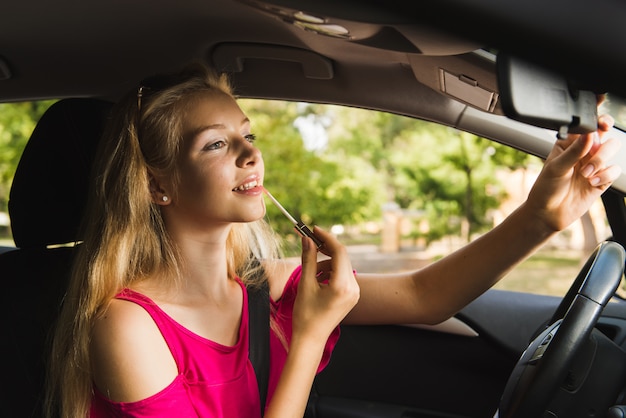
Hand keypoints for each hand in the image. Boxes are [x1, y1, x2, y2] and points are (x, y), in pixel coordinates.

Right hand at [292, 226, 359, 343]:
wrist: (311, 339)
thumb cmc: (306, 315)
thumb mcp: (305, 284)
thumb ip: (308, 259)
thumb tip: (307, 238)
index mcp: (343, 286)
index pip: (339, 252)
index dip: (326, 237)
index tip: (313, 229)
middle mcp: (353, 288)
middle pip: (341, 257)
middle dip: (325, 248)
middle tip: (308, 240)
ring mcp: (355, 292)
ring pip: (341, 265)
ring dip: (326, 262)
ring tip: (310, 273)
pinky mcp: (352, 295)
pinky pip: (342, 275)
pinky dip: (330, 272)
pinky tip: (317, 280)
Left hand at [526, 113, 621, 231]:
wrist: (548, 213)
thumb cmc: (545, 188)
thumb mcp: (556, 167)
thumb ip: (574, 151)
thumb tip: (589, 134)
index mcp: (568, 143)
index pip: (586, 125)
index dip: (598, 120)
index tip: (603, 123)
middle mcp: (583, 151)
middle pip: (605, 134)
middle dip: (601, 144)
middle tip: (592, 152)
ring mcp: (593, 164)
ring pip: (612, 149)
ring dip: (601, 160)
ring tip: (585, 173)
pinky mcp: (602, 179)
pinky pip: (614, 170)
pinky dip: (606, 174)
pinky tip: (592, 182)